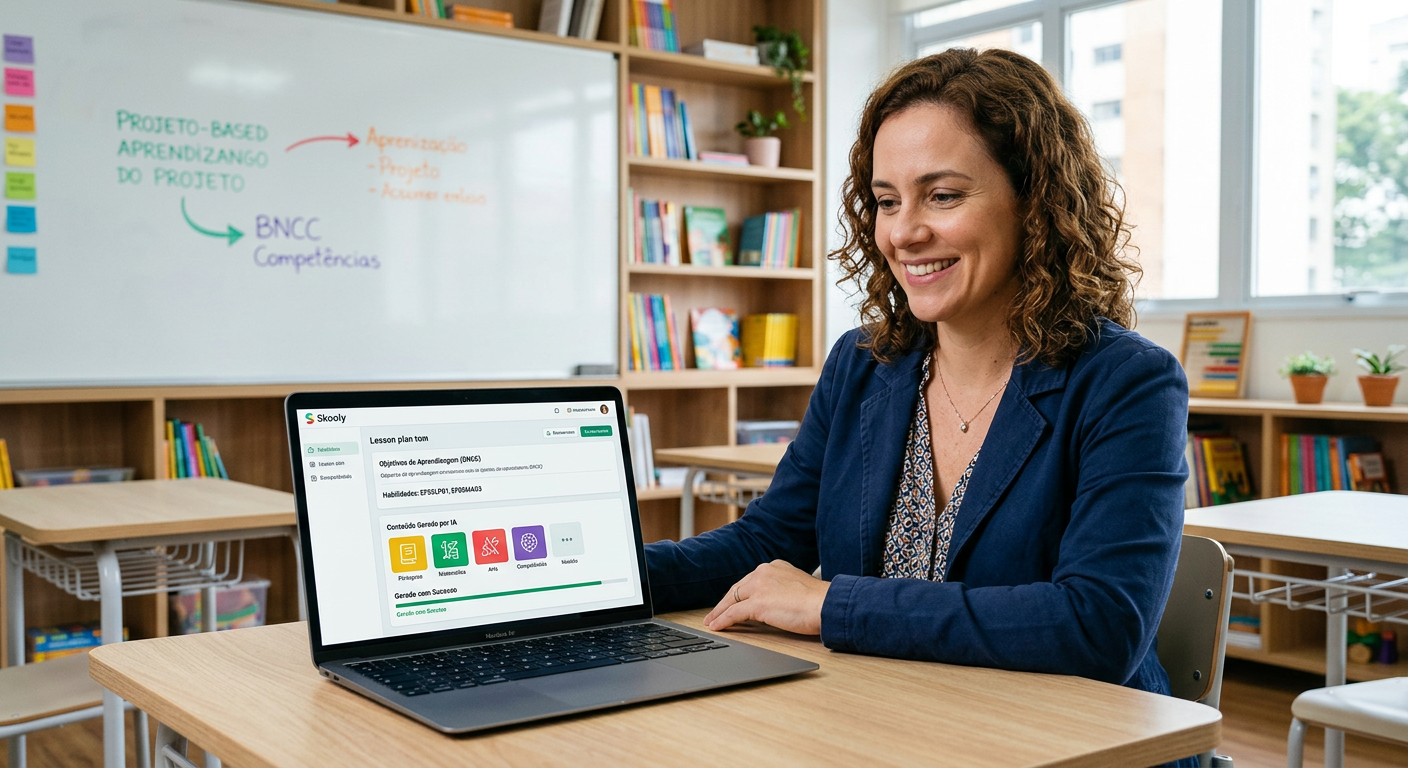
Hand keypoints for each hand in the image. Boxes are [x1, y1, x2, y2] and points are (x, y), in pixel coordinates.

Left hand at [703, 560, 828, 634]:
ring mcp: (759, 586)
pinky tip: (717, 627)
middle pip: (737, 589)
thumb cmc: (819, 602)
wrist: (826, 605)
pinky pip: (733, 613)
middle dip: (724, 603)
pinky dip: (723, 621)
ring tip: (711, 622)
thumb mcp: (798, 588)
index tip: (732, 601)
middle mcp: (764, 572)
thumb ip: (783, 591)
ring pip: (731, 600)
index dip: (739, 593)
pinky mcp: (757, 603)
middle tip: (715, 613)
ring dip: (719, 613)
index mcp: (775, 567)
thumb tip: (774, 604)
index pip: (750, 580)